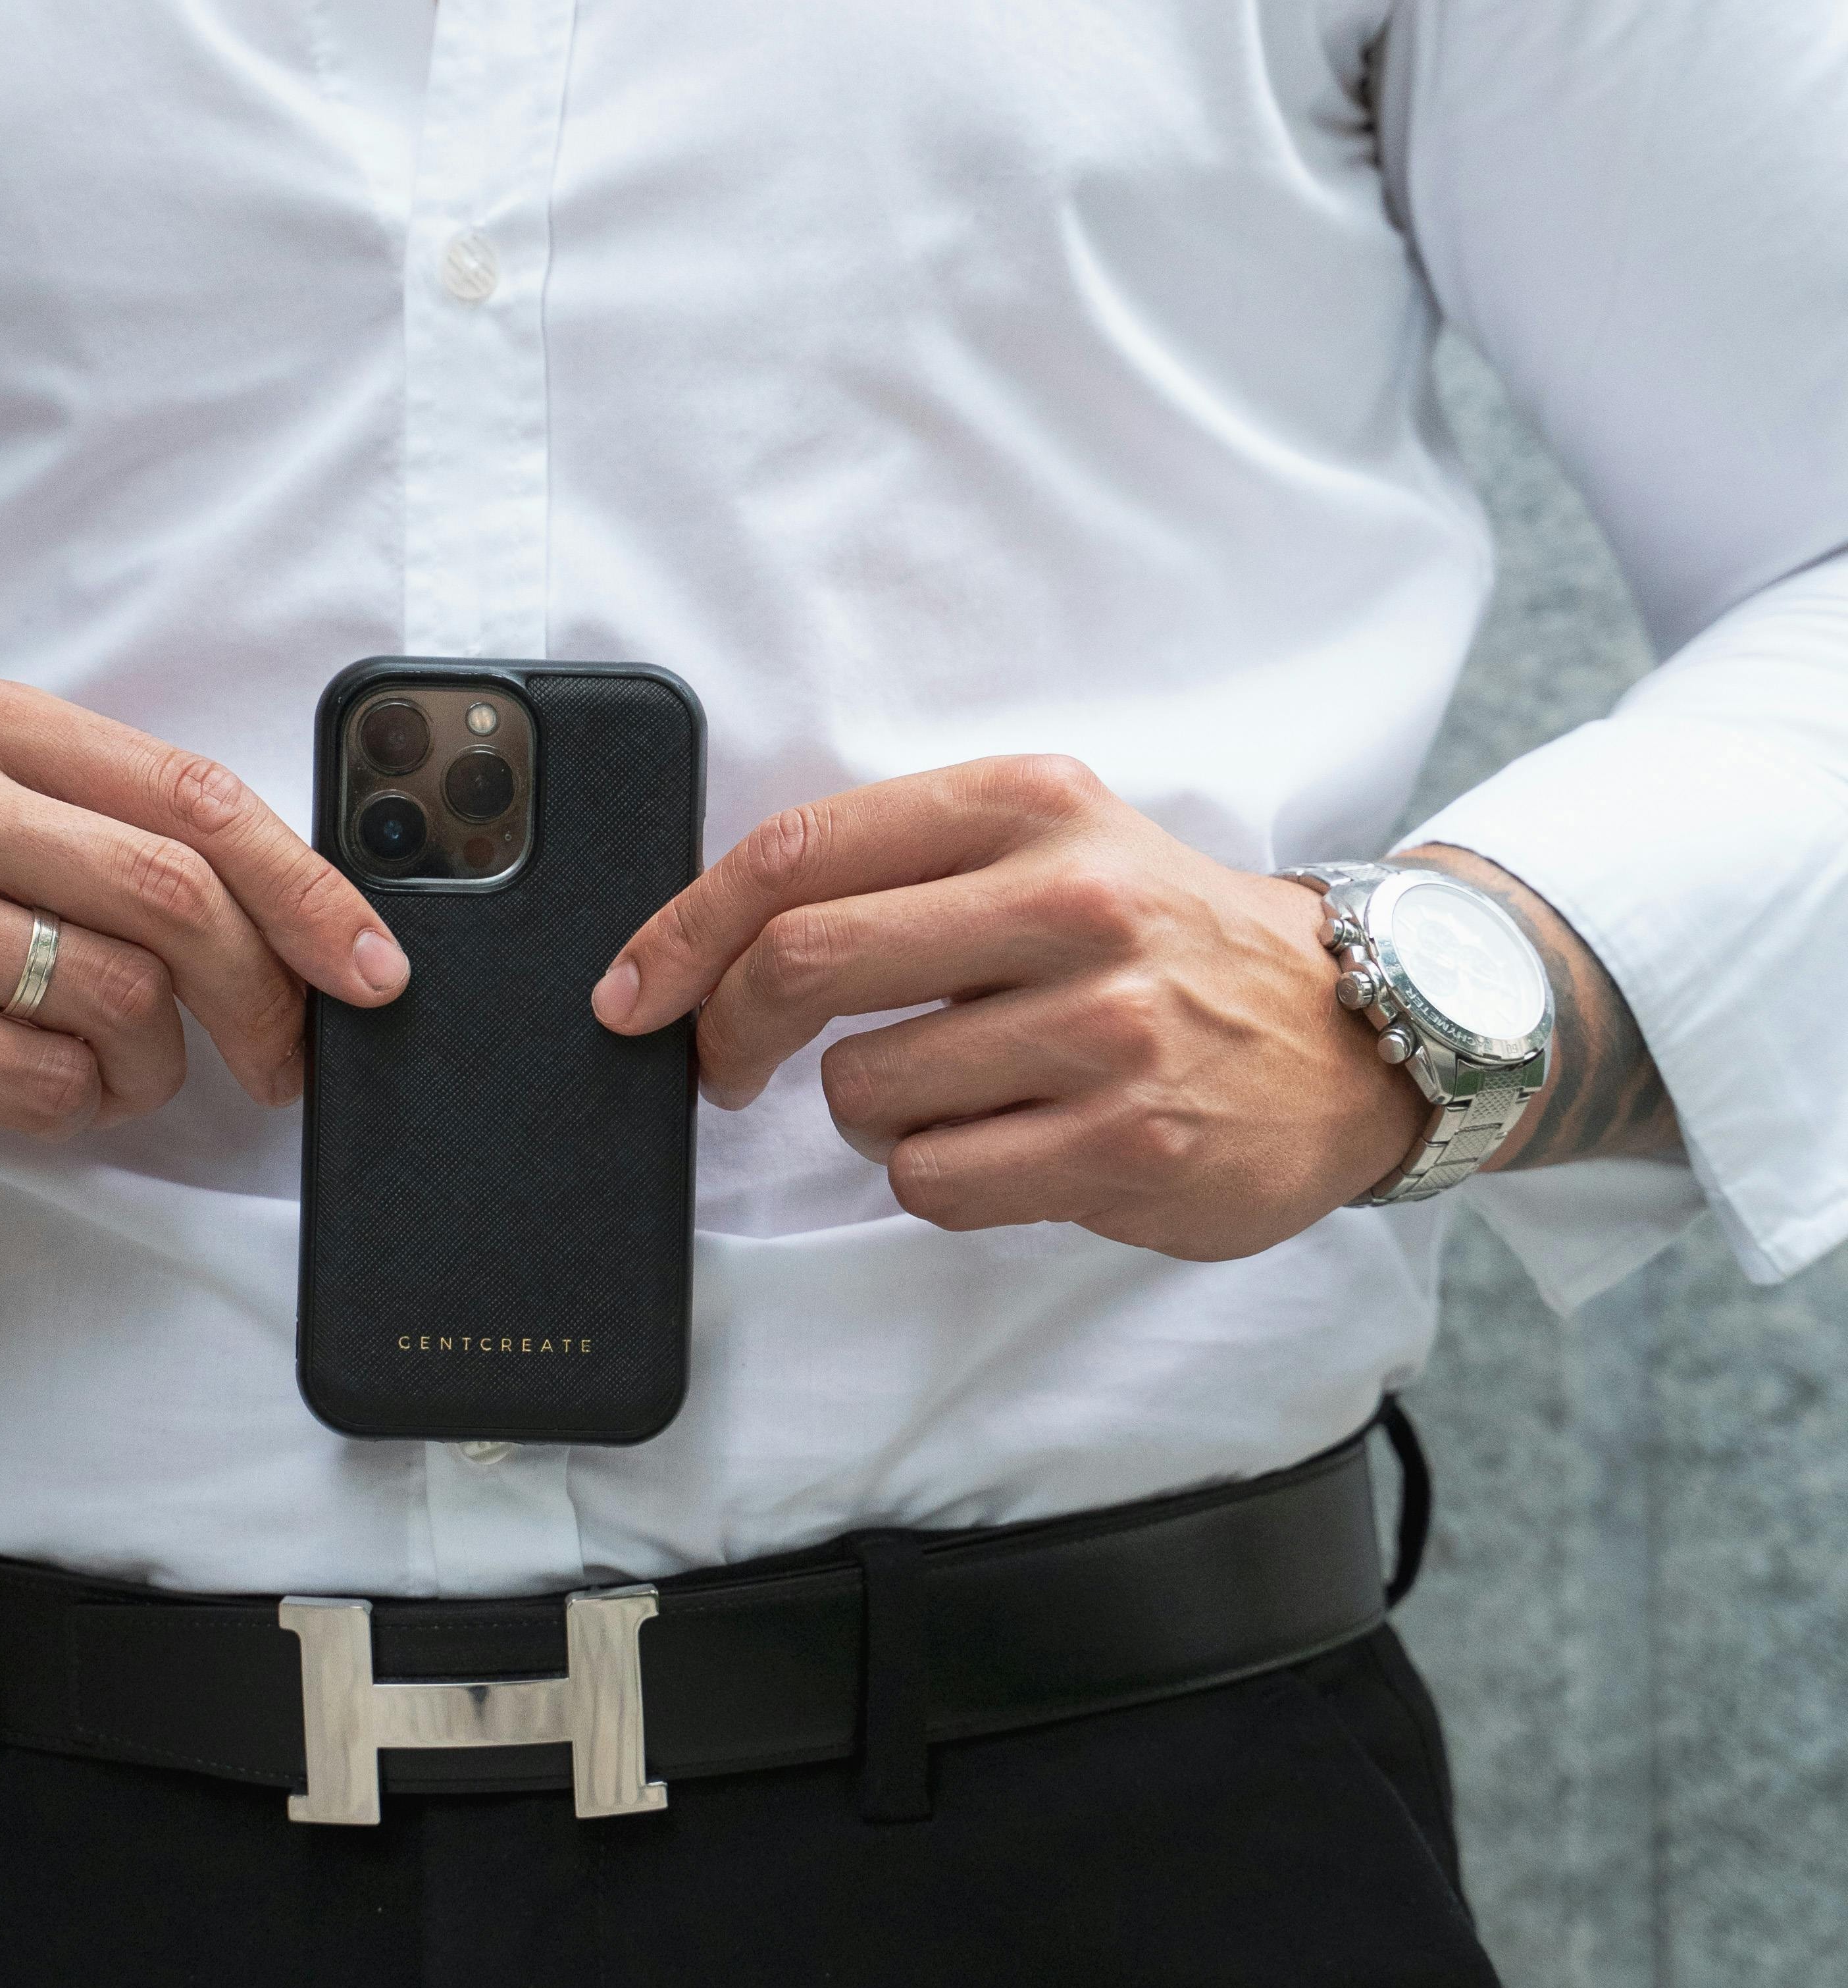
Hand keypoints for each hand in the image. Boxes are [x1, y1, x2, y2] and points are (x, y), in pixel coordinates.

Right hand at [0, 673, 407, 1189]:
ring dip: (158, 1065)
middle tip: (284, 1057)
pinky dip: (81, 1104)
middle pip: (172, 896)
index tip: (372, 963)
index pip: (192, 795)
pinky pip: (46, 1080)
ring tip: (122, 1070)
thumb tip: (316, 912)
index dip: (308, 888)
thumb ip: (123, 832)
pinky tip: (40, 1087)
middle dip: (264, 994)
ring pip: (118, 997)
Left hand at [593, 754, 1421, 1258]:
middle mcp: (1067, 901)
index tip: (632, 988)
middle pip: (804, 964)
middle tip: (723, 1065)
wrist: (1355, 1028)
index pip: (797, 852)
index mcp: (1027, 804)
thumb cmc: (1162, 936)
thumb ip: (902, 865)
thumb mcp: (1050, 840)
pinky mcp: (1125, 1144)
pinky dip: (935, 1177)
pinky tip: (1008, 1145)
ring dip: (868, 1114)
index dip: (682, 928)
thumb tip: (711, 934)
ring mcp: (1102, 1028)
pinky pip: (935, 1183)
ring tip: (953, 1092)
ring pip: (864, 1095)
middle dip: (725, 1031)